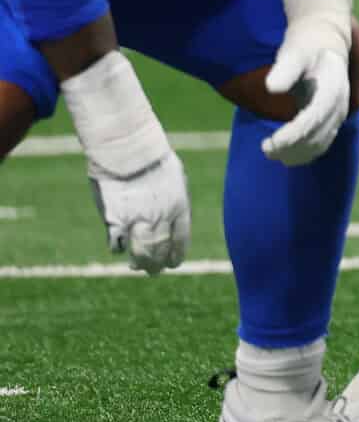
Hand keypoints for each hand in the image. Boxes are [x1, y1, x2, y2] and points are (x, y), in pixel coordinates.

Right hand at [58, 51, 189, 271]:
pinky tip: (118, 247)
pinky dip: (118, 248)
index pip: (181, 242)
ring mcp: (138, 222)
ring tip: (136, 266)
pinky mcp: (115, 221)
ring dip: (139, 263)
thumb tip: (174, 215)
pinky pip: (116, 244)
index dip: (176, 256)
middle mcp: (161, 220)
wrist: (129, 150)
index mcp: (179, 209)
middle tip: (153, 270)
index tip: (173, 264)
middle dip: (157, 265)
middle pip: (160, 253)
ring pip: (140, 255)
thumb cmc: (154, 159)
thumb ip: (175, 200)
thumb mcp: (175, 178)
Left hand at [262, 0, 355, 164]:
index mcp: (334, 87)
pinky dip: (304, 153)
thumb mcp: (294, 51)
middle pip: (319, 135)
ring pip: (321, 143)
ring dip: (297, 153)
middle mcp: (340, 104)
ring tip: (270, 153)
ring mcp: (338, 113)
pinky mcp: (331, 119)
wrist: (324, 41)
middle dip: (292, 147)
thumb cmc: (306, 45)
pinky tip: (284, 155)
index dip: (294, 134)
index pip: (315, 117)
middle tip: (265, 149)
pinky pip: (321, 143)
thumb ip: (285, 69)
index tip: (271, 143)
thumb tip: (271, 89)